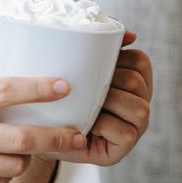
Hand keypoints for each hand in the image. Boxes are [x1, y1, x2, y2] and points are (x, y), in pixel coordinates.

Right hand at [0, 8, 84, 182]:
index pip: (0, 91)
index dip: (36, 87)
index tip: (64, 85)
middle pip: (18, 138)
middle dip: (55, 137)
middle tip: (78, 133)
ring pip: (12, 165)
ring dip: (30, 155)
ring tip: (38, 143)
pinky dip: (6, 170)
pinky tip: (8, 159)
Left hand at [53, 30, 152, 165]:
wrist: (41, 131)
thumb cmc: (60, 94)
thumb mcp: (76, 66)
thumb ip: (97, 47)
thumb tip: (129, 34)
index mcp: (133, 80)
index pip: (140, 61)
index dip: (118, 57)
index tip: (93, 62)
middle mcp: (139, 103)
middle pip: (137, 82)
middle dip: (108, 80)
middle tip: (83, 84)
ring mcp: (135, 127)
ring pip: (138, 107)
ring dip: (107, 101)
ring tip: (86, 102)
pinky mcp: (123, 148)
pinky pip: (125, 132)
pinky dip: (103, 124)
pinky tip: (86, 122)